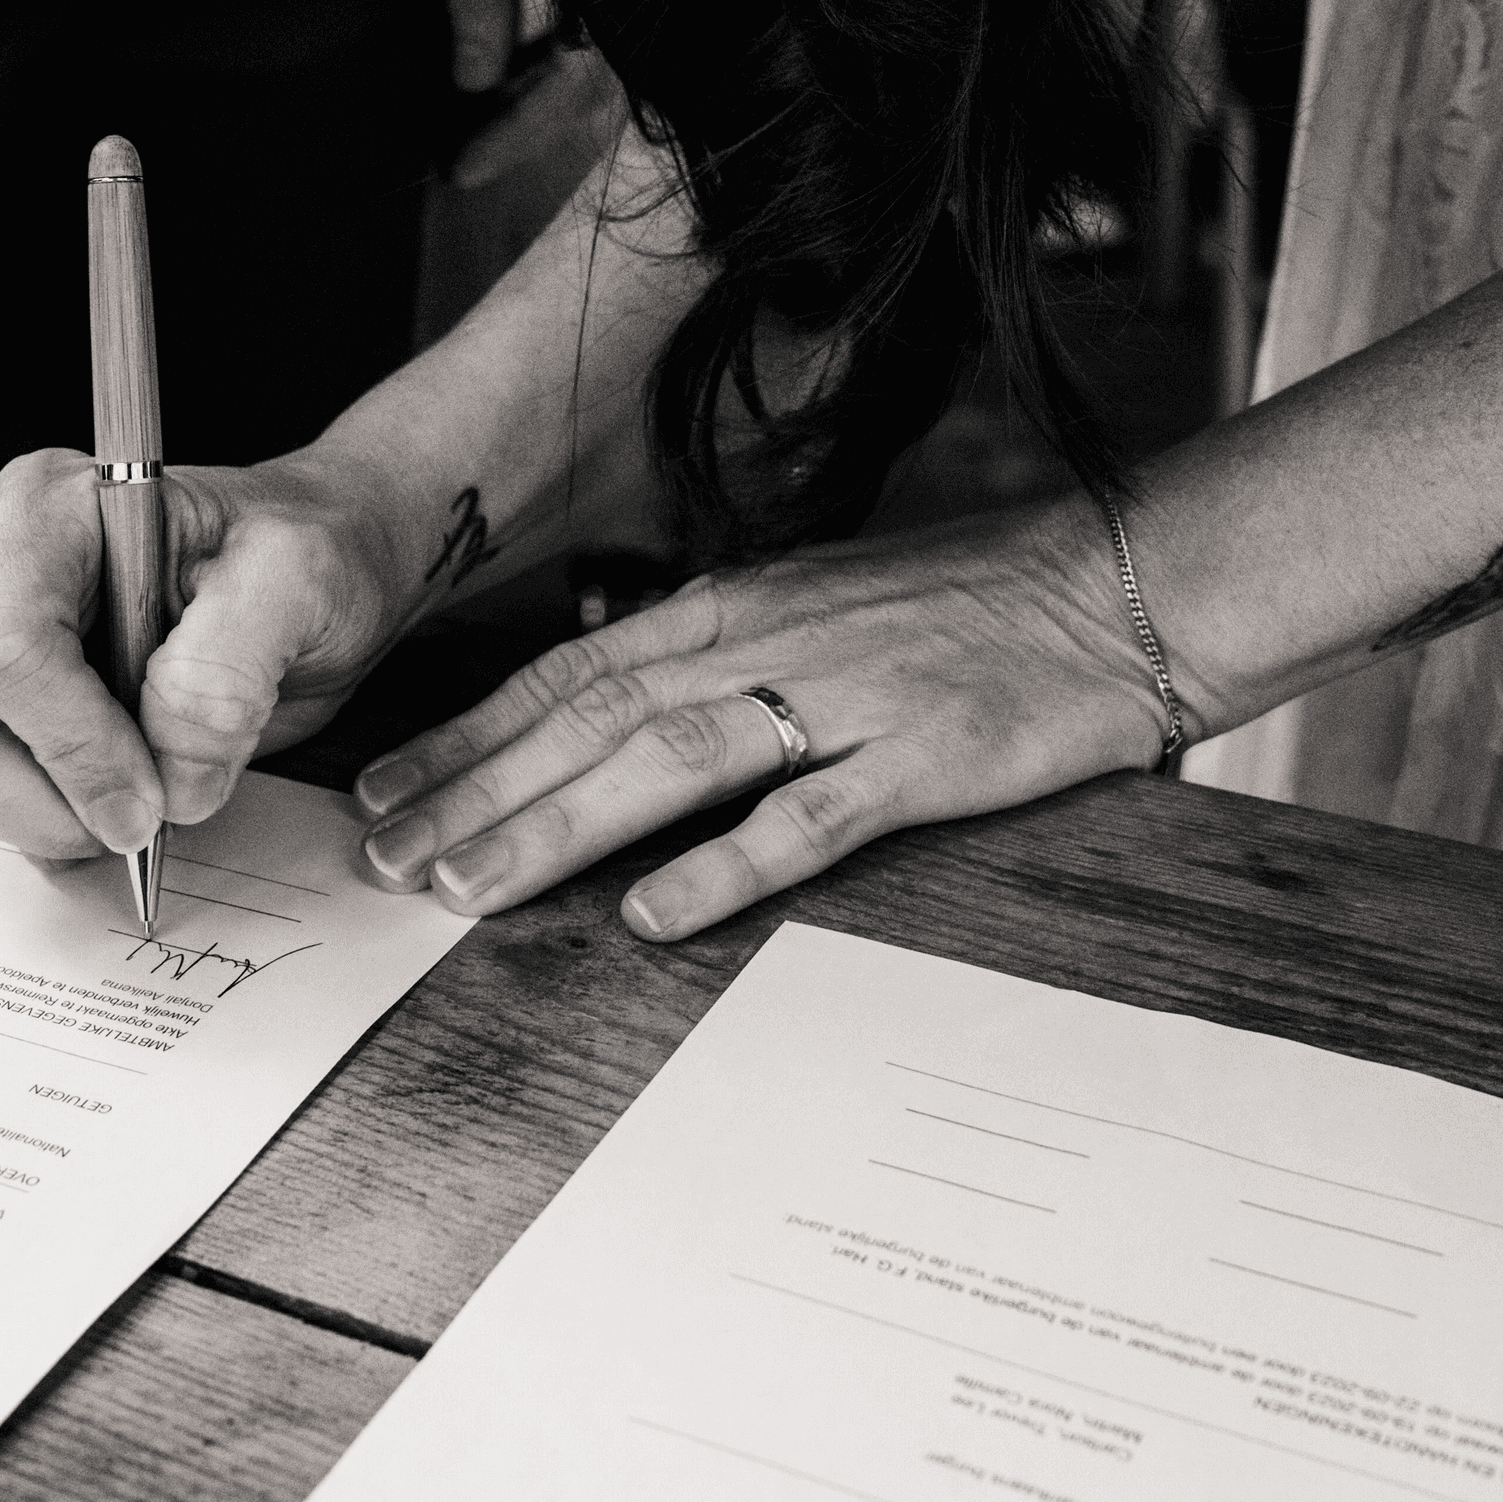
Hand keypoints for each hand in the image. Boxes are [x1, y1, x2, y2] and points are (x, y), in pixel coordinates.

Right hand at [0, 447, 437, 859]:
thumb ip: (229, 667)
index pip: (0, 647)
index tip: (157, 796)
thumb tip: (166, 773)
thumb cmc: (299, 559)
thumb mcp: (299, 582)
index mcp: (46, 509)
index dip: (74, 745)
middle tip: (144, 816)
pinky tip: (102, 795)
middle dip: (44, 802)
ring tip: (136, 797)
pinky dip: (30, 826)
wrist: (303, 581)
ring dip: (39, 820)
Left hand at [347, 501, 1174, 938]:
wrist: (1116, 586)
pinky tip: (653, 914)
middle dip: (477, 792)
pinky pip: (807, 818)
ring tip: (471, 888)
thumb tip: (612, 713)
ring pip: (668, 762)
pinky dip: (724, 866)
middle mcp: (767, 640)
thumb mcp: (815, 606)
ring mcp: (843, 697)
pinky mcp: (920, 755)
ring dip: (558, 826)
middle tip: (389, 858)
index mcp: (733, 605)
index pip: (568, 673)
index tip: (385, 790)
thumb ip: (716, 657)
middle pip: (590, 719)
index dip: (469, 735)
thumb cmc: (965, 604)